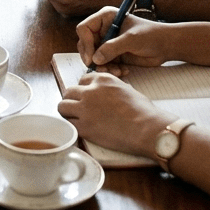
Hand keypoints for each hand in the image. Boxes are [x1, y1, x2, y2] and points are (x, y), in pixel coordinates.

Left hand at [57, 72, 174, 155]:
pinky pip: (68, 123)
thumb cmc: (144, 111)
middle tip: (78, 109)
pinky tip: (81, 129)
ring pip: (62, 106)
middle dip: (72, 100)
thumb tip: (109, 94)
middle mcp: (91, 91)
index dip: (83, 90)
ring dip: (67, 112)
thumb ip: (112, 89)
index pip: (82, 81)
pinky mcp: (84, 126)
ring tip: (76, 119)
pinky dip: (72, 127)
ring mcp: (85, 108)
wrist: (147, 128)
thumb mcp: (127, 90)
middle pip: (68, 91)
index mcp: (102, 79)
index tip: (86, 98)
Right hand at [77, 7, 167, 70]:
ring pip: (94, 57)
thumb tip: (95, 59)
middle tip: (101, 68)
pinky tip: (123, 71)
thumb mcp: (131, 39)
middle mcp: (104, 29)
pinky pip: (104, 64)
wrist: (166, 45)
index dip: (86, 43)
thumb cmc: (151, 35)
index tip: (91, 58)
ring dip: (103, 67)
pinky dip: (111, 70)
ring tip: (116, 71)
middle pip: (86, 45)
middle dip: (93, 58)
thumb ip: (112, 48)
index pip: (84, 29)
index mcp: (105, 18)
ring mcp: (108, 43)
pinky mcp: (114, 55)